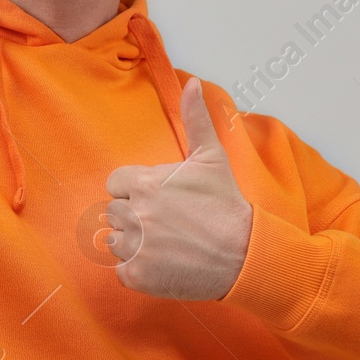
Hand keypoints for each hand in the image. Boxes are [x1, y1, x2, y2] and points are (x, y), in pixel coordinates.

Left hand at [103, 76, 254, 300]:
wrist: (245, 255)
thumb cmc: (226, 205)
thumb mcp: (211, 157)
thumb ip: (195, 119)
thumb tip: (193, 84)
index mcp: (144, 183)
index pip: (115, 184)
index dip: (135, 191)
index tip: (160, 200)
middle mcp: (135, 213)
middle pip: (114, 213)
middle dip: (135, 217)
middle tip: (169, 224)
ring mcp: (134, 246)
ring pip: (115, 242)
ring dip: (134, 244)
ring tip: (167, 244)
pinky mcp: (137, 276)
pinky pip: (121, 271)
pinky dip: (138, 271)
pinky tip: (164, 263)